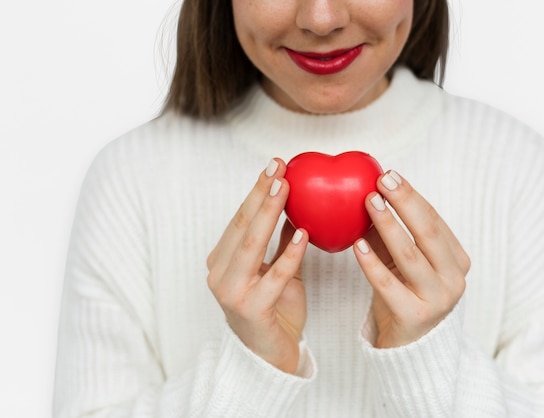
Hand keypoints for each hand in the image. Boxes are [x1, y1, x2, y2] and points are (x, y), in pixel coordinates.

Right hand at [206, 159, 308, 373]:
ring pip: (251, 245)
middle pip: (242, 225)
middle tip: (279, 167)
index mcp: (223, 260)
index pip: (240, 218)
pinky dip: (288, 255)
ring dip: (268, 214)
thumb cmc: (274, 309)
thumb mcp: (278, 269)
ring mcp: (231, 292)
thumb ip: (282, 240)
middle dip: (261, 194)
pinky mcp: (250, 310)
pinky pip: (273, 278)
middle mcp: (220, 273)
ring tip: (285, 189)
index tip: (276, 165)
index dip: (258, 190)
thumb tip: (298, 205)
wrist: (271, 356)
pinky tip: (303, 235)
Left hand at [354, 171, 469, 347]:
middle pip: (427, 232)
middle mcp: (453, 279)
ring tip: (370, 202)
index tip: (389, 174)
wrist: (411, 346)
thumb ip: (392, 234)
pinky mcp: (414, 316)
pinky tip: (357, 245)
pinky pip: (388, 285)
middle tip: (382, 180)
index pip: (433, 220)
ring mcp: (437, 299)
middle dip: (405, 202)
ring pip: (409, 255)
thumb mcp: (404, 262)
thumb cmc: (406, 294)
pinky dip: (372, 263)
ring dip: (388, 225)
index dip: (411, 196)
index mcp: (456, 260)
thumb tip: (369, 194)